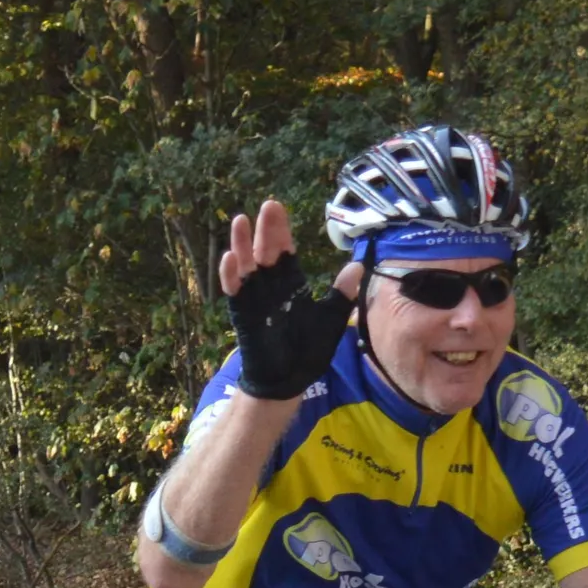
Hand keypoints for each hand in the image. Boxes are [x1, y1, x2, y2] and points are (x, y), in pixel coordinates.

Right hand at [221, 200, 350, 400]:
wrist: (289, 380)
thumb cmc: (308, 350)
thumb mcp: (331, 319)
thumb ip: (341, 294)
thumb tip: (358, 267)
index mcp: (290, 284)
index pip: (285, 251)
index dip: (281, 231)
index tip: (278, 207)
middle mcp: (270, 286)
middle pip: (266, 252)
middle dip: (265, 230)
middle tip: (268, 206)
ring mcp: (254, 298)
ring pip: (246, 266)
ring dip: (241, 245)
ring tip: (240, 221)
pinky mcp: (243, 314)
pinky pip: (234, 292)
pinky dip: (231, 276)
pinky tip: (229, 258)